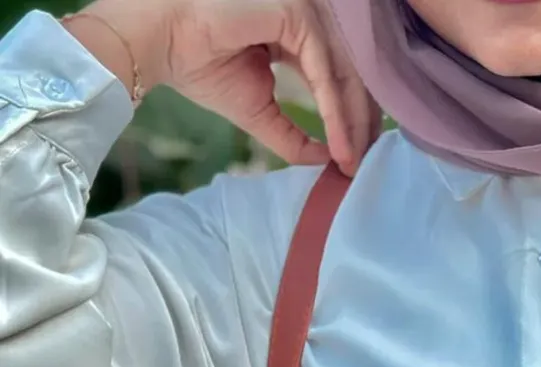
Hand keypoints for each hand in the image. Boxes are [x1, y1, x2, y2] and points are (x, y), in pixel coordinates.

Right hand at [74, 0, 379, 173]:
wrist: (159, 41)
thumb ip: (295, 134)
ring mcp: (303, 9)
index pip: (339, 76)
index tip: (358, 158)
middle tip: (367, 164)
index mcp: (299, 32)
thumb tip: (331, 159)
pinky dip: (335, 112)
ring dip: (353, 123)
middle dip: (362, 123)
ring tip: (355, 161)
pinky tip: (340, 144)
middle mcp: (307, 16)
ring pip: (343, 74)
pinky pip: (325, 71)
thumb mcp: (260, 111)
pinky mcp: (295, 13)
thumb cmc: (200, 65)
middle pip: (350, 74)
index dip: (352, 118)